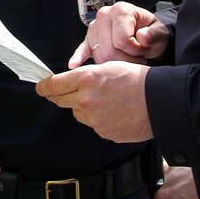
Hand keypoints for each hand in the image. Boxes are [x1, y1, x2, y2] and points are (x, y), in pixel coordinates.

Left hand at [36, 62, 151, 142]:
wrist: (159, 101)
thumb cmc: (137, 79)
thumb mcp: (108, 66)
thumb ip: (85, 75)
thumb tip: (68, 82)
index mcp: (86, 79)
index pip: (53, 85)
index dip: (44, 86)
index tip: (40, 87)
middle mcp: (86, 99)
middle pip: (60, 100)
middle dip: (59, 96)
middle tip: (62, 92)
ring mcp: (94, 118)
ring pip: (77, 112)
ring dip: (82, 107)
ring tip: (105, 99)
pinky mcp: (103, 132)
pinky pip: (93, 124)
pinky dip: (98, 118)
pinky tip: (113, 111)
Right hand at [69, 1, 169, 67]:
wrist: (146, 33)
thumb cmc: (151, 33)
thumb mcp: (159, 33)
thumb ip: (154, 35)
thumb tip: (142, 37)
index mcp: (121, 10)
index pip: (121, 40)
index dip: (134, 51)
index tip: (142, 50)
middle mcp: (104, 15)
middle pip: (108, 50)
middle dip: (124, 60)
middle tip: (136, 58)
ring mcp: (95, 27)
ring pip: (99, 55)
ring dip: (114, 63)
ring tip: (127, 57)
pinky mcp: (89, 38)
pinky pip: (82, 49)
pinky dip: (78, 57)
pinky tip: (73, 64)